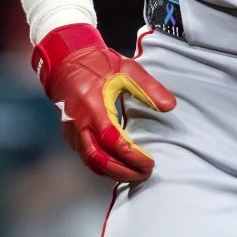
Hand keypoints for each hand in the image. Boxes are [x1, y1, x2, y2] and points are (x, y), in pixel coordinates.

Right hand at [32, 24, 176, 181]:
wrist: (66, 62)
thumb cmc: (98, 64)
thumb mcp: (127, 69)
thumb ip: (148, 88)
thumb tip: (169, 106)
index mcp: (93, 106)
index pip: (112, 141)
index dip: (131, 156)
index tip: (149, 162)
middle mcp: (79, 123)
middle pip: (98, 160)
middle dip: (122, 172)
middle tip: (144, 173)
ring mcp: (72, 131)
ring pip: (90, 162)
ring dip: (113, 173)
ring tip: (135, 174)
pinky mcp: (70, 135)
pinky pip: (86, 157)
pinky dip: (103, 166)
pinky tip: (119, 166)